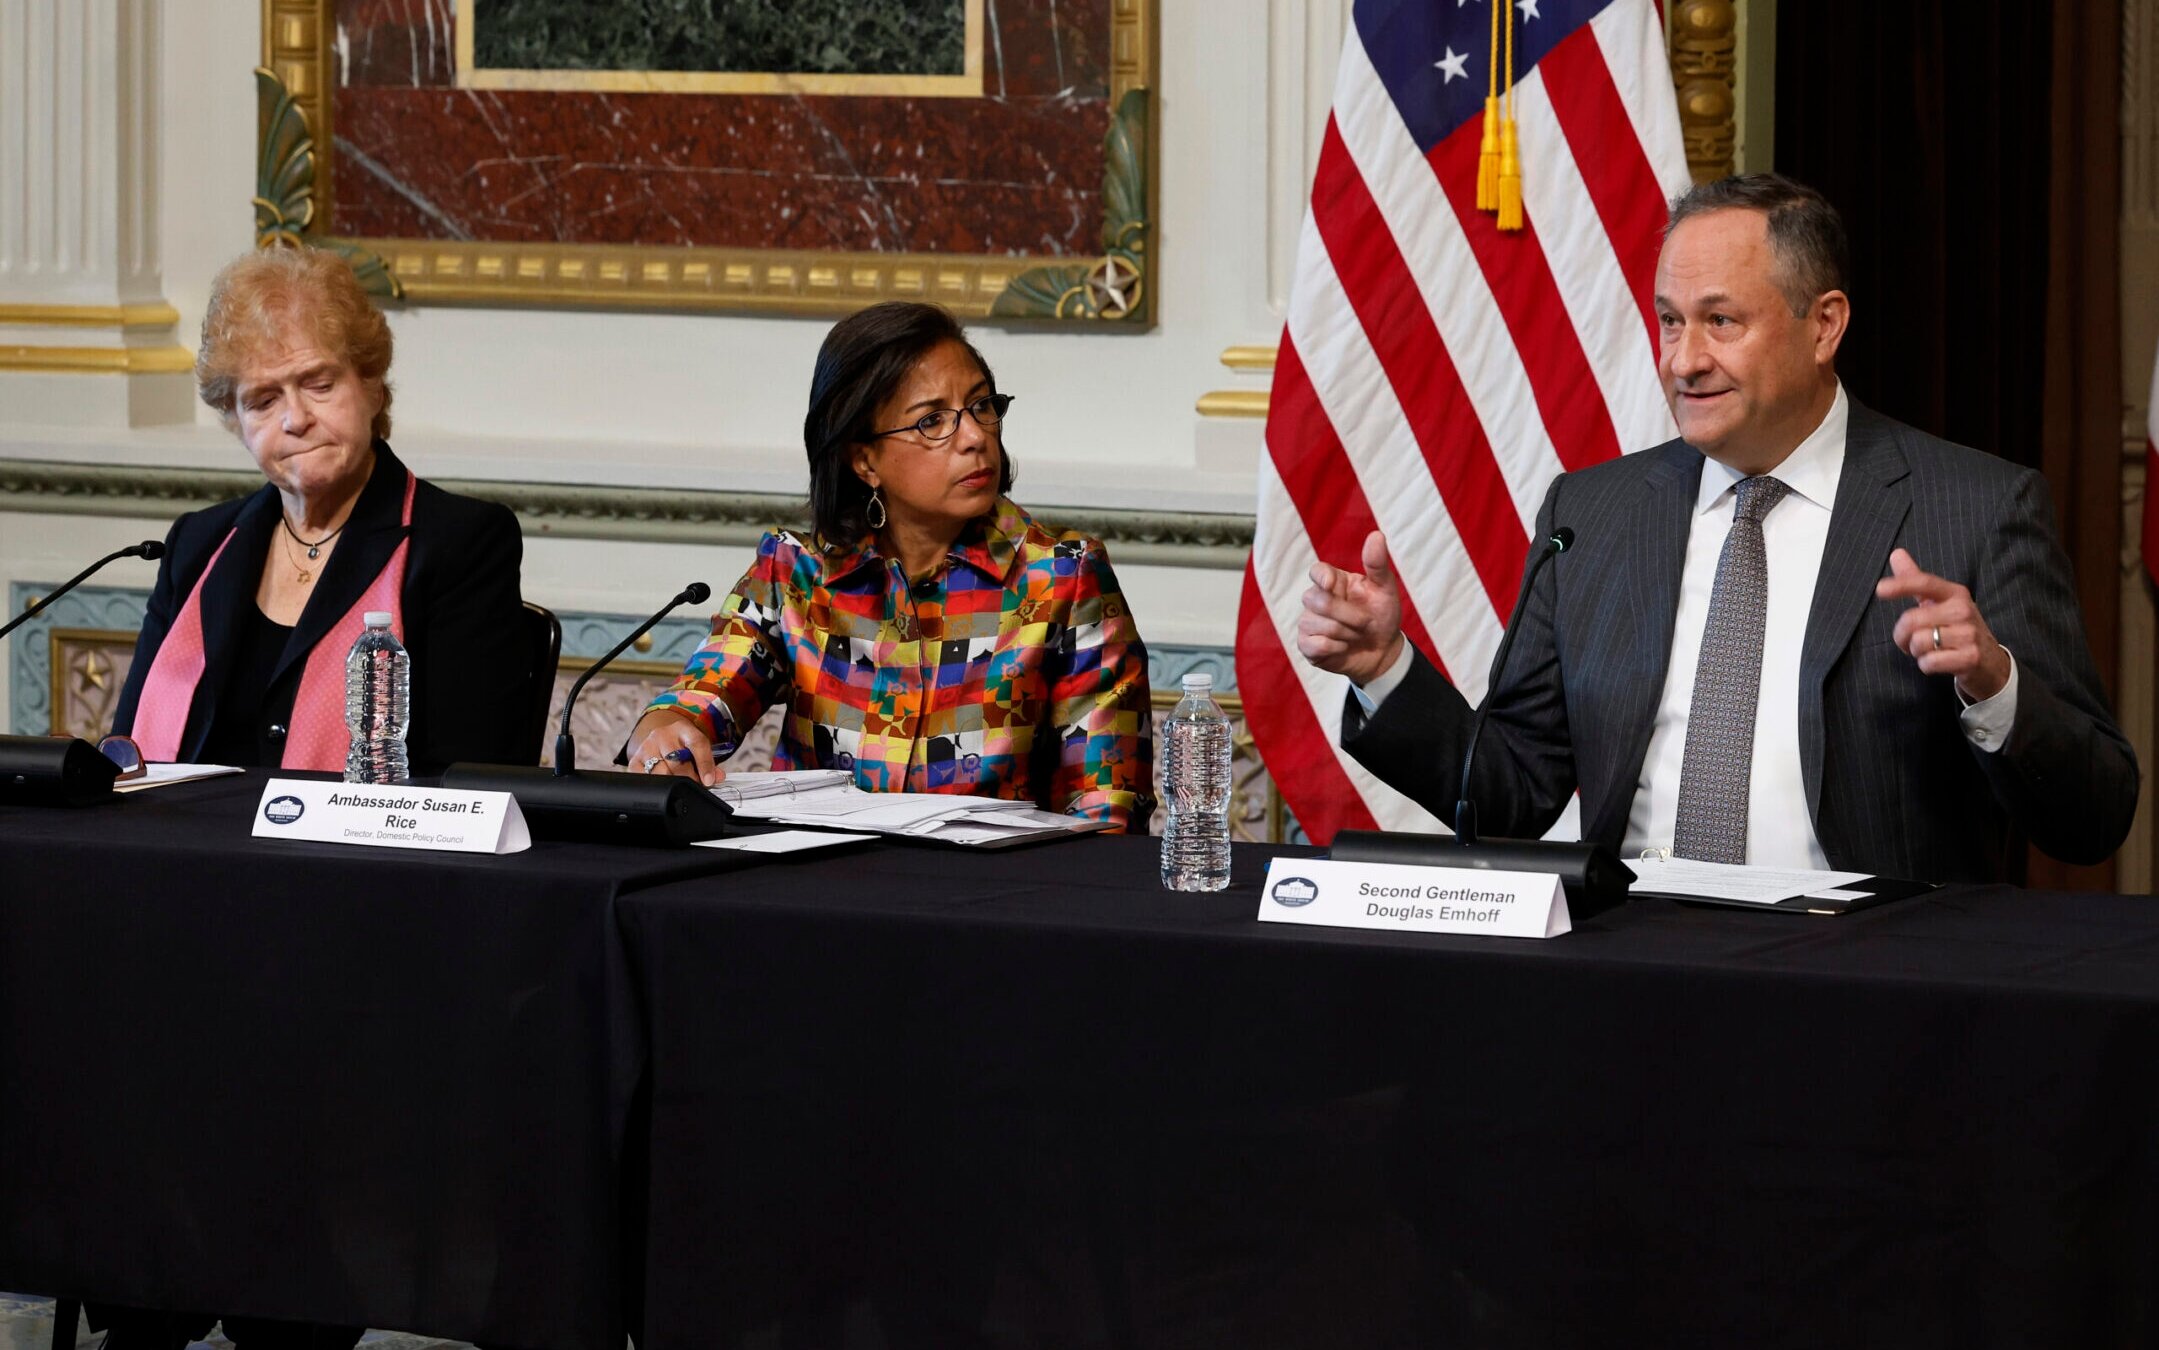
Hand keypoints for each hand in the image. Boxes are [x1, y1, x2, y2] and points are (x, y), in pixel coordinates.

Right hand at [627, 709, 723, 786]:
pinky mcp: (635, 759)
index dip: (704, 764)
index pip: (696, 744)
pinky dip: (655, 785)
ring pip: (660, 772)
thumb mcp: (698, 748)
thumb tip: (717, 777)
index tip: (709, 780)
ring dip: (672, 783)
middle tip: (696, 786)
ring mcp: (647, 746)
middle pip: (677, 761)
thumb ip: (709, 762)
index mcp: (683, 729)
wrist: (662, 737)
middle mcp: (663, 735)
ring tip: (680, 787)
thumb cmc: (683, 746)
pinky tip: (662, 786)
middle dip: (689, 778)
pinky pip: (643, 777)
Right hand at [1296, 529, 1406, 686]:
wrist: (1382, 652)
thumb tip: (1377, 534)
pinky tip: (1343, 648)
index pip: (1317, 571)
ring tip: (1356, 636)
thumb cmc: (1382, 617)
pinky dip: (1335, 648)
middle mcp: (1317, 599)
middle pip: (1316, 600)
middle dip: (1347, 615)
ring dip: (1346, 633)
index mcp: (1334, 582)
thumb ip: (1377, 564)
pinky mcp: (1306, 645)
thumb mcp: (1385, 590)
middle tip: (1366, 622)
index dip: (1320, 577)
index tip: (1330, 584)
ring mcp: (1308, 622)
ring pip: (1316, 623)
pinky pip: (1315, 644)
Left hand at [1874, 547, 2011, 701]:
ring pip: (1918, 642)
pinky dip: (1927, 666)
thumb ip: (1916, 580)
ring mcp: (1969, 634)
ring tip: (1930, 650)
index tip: (1880, 589)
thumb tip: (1896, 553)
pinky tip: (1940, 662)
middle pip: (1911, 620)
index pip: (1925, 583)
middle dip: (1902, 636)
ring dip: (1916, 652)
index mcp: (1955, 594)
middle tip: (1912, 641)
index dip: (1901, 585)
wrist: (1990, 660)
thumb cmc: (1958, 628)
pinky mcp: (1970, 657)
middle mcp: (1963, 610)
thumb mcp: (1941, 602)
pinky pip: (1929, 662)